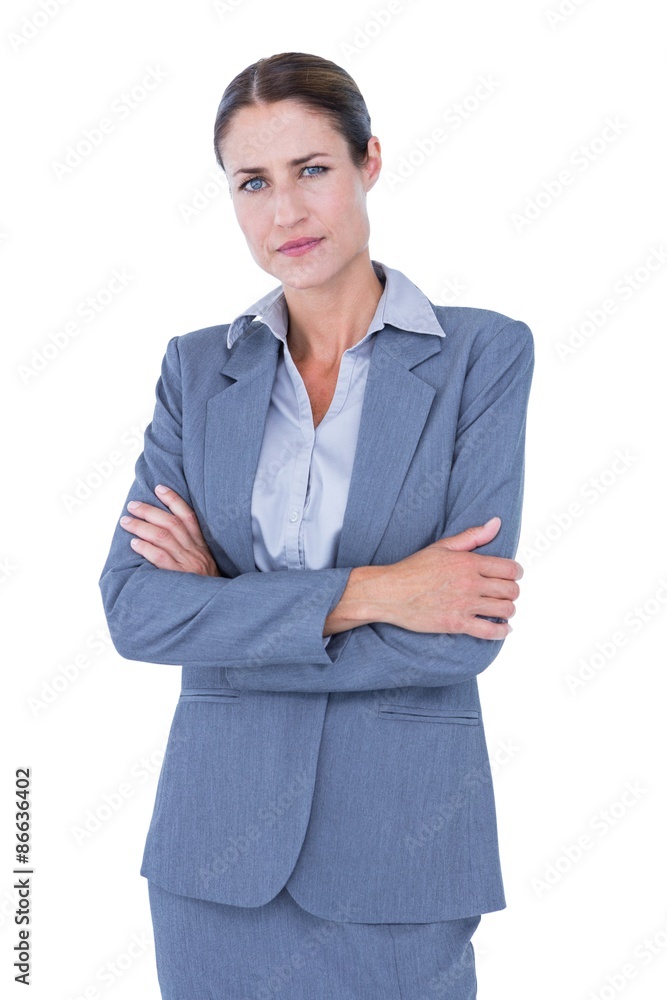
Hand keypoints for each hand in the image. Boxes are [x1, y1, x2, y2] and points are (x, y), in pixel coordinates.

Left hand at [119, 485, 221, 576]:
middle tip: (132, 505)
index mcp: (202, 545)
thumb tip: (166, 533)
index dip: (174, 500)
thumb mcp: (205, 563)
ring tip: (126, 522)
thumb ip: (191, 549)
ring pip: (163, 537)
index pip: (188, 516)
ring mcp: (187, 563)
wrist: (217, 606)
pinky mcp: (179, 576)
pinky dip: (146, 548)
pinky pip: (161, 558)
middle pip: (171, 523)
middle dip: (150, 511)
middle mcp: (195, 551)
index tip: (159, 488)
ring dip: (142, 527)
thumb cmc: (206, 585)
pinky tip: (134, 544)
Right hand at [330, 516, 521, 640]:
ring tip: (502, 610)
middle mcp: (470, 583)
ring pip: (505, 610)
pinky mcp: (457, 624)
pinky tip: (502, 629)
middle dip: (512, 592)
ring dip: (508, 611)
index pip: (510, 569)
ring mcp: (465, 604)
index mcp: (468, 562)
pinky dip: (501, 631)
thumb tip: (497, 523)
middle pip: (511, 590)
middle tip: (506, 594)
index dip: (516, 573)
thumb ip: (472, 536)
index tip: (513, 576)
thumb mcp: (442, 546)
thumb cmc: (413, 569)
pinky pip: (490, 631)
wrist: (390, 593)